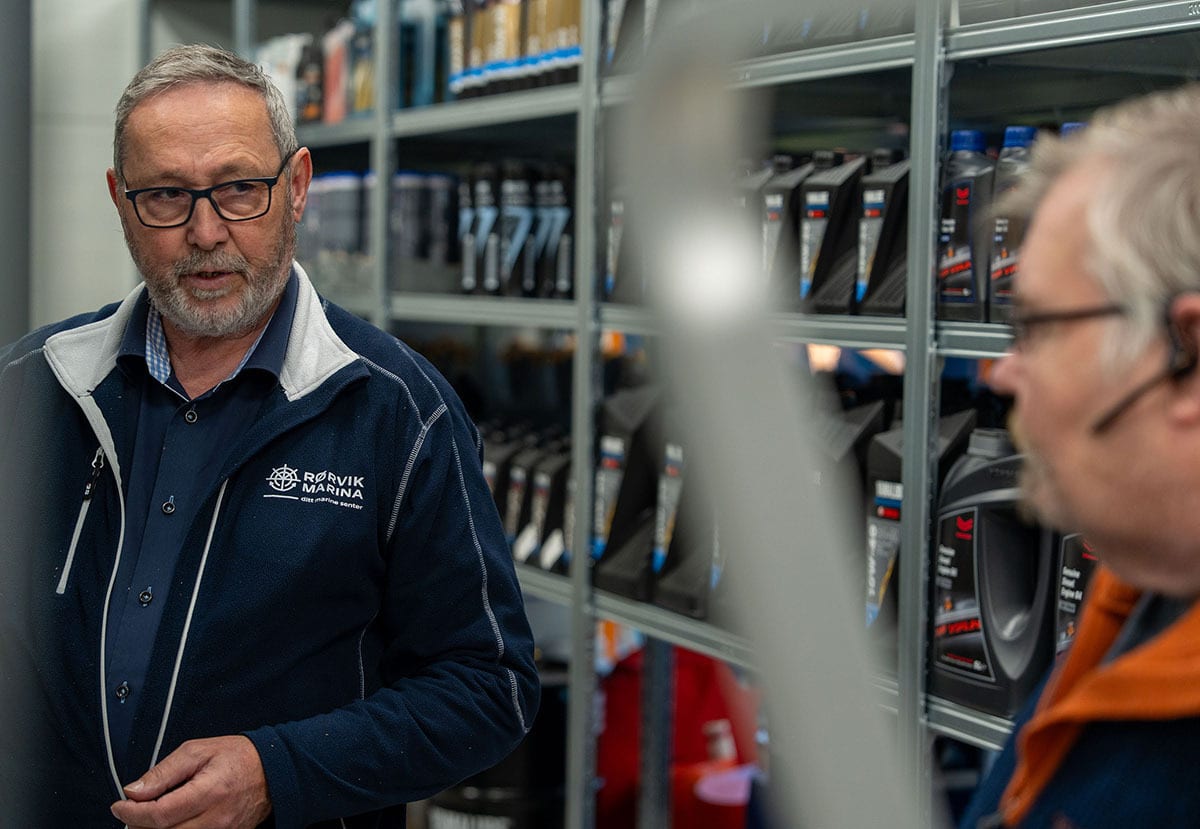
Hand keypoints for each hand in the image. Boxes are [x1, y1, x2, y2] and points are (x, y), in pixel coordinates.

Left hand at [110, 735, 271, 828]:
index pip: (159, 814)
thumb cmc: (237, 756)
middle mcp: (216, 818)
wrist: (274, 770)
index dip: (132, 813)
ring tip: (151, 817)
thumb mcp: (198, 750)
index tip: (119, 805)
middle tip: (132, 812)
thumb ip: (164, 771)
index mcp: (209, 791)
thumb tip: (134, 791)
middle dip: (139, 825)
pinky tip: (171, 822)